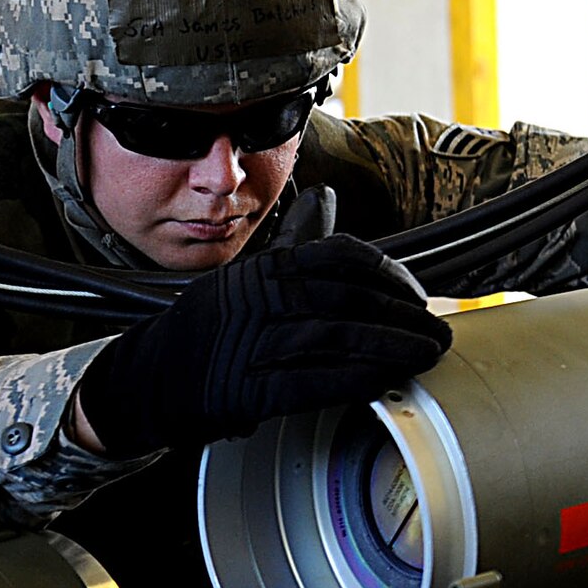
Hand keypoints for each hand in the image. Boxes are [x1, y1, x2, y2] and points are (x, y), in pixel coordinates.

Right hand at [75, 233, 452, 457]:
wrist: (149, 377)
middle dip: (404, 315)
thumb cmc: (210, 328)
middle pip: (350, 298)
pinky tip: (386, 381)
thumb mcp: (248, 275)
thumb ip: (295, 243)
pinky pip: (314, 380)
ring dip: (393, 347)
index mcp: (264, 267)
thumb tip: (324, 198)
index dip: (390, 275)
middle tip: (438, 329)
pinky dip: (356, 380)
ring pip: (339, 337)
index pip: (342, 257)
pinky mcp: (247, 388)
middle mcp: (258, 298)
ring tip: (427, 354)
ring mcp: (251, 341)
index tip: (417, 295)